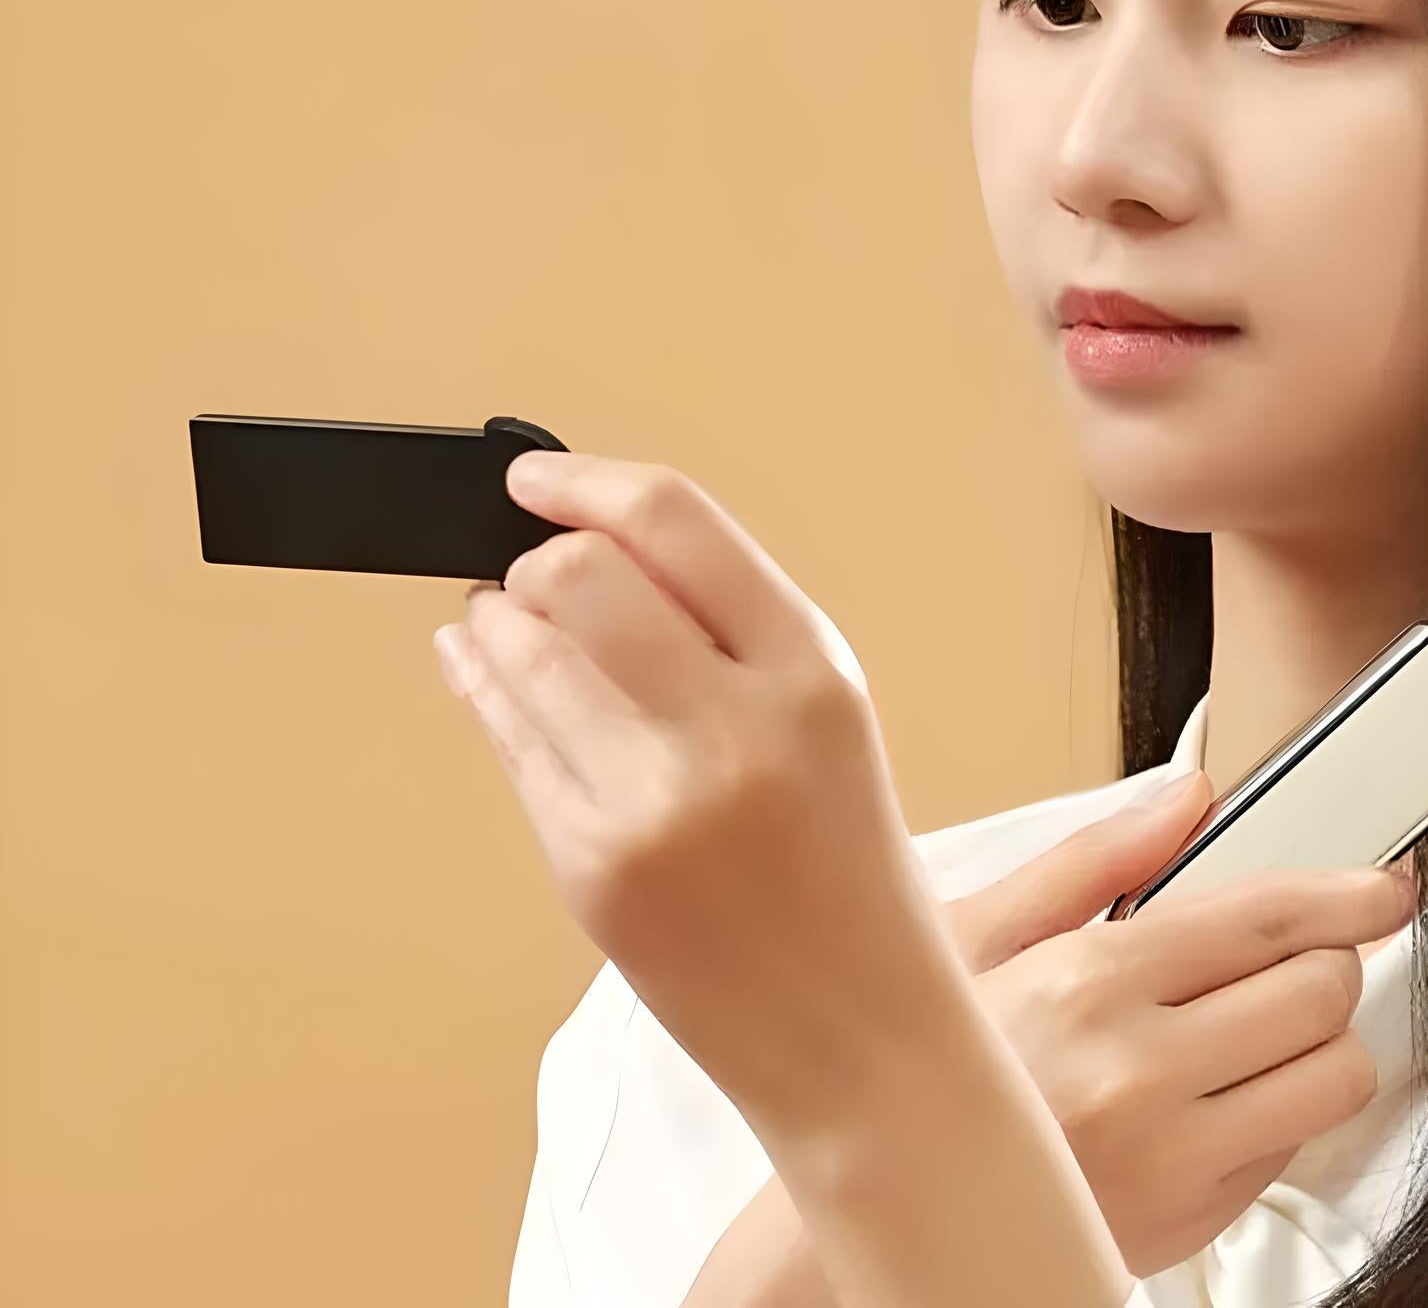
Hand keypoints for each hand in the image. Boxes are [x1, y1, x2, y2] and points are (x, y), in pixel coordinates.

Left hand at [434, 451, 962, 1137]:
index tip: (536, 475)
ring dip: (496, 618)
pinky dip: (487, 691)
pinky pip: (509, 747)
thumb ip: (726, 624)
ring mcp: (649, 804)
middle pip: (577, 575)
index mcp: (808, 672)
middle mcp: (729, 728)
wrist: (858, 1034)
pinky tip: (486, 672)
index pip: (673, 522)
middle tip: (532, 565)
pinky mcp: (588, 869)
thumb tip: (592, 544)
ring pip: (521, 653)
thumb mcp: (828, 712)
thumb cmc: (850, 863)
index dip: (585, 481)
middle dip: (536, 556)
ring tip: (498, 615)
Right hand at [941, 771, 1416, 1277]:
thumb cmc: (935, 1060)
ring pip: (1332, 1078)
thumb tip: (1186, 799)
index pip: (1264, 920)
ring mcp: (1172, 1158)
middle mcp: (1139, 1072)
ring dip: (1322, 1040)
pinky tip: (1221, 1088)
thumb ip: (1095, 858)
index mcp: (1089, 979)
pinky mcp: (1190, 1221)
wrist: (894, 1198)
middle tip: (1300, 954)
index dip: (1345, 894)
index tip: (1384, 887)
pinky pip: (1293, 1149)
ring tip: (1267, 1024)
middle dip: (1329, 962)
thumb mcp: (980, 931)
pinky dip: (1282, 1109)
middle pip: (1319, 994)